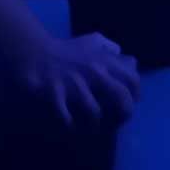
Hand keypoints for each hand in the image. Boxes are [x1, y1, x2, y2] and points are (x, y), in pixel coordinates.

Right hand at [13, 33, 139, 127]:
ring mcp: (74, 85)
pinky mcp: (54, 95)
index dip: (135, 94)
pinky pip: (66, 118)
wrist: (34, 53)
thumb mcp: (93, 41)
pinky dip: (70, 126)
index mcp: (105, 61)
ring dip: (94, 124)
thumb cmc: (66, 49)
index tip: (131, 103)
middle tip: (116, 123)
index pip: (132, 79)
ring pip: (94, 112)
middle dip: (122, 114)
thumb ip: (112, 48)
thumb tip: (129, 60)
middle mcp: (94, 73)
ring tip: (92, 128)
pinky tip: (71, 127)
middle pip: (120, 98)